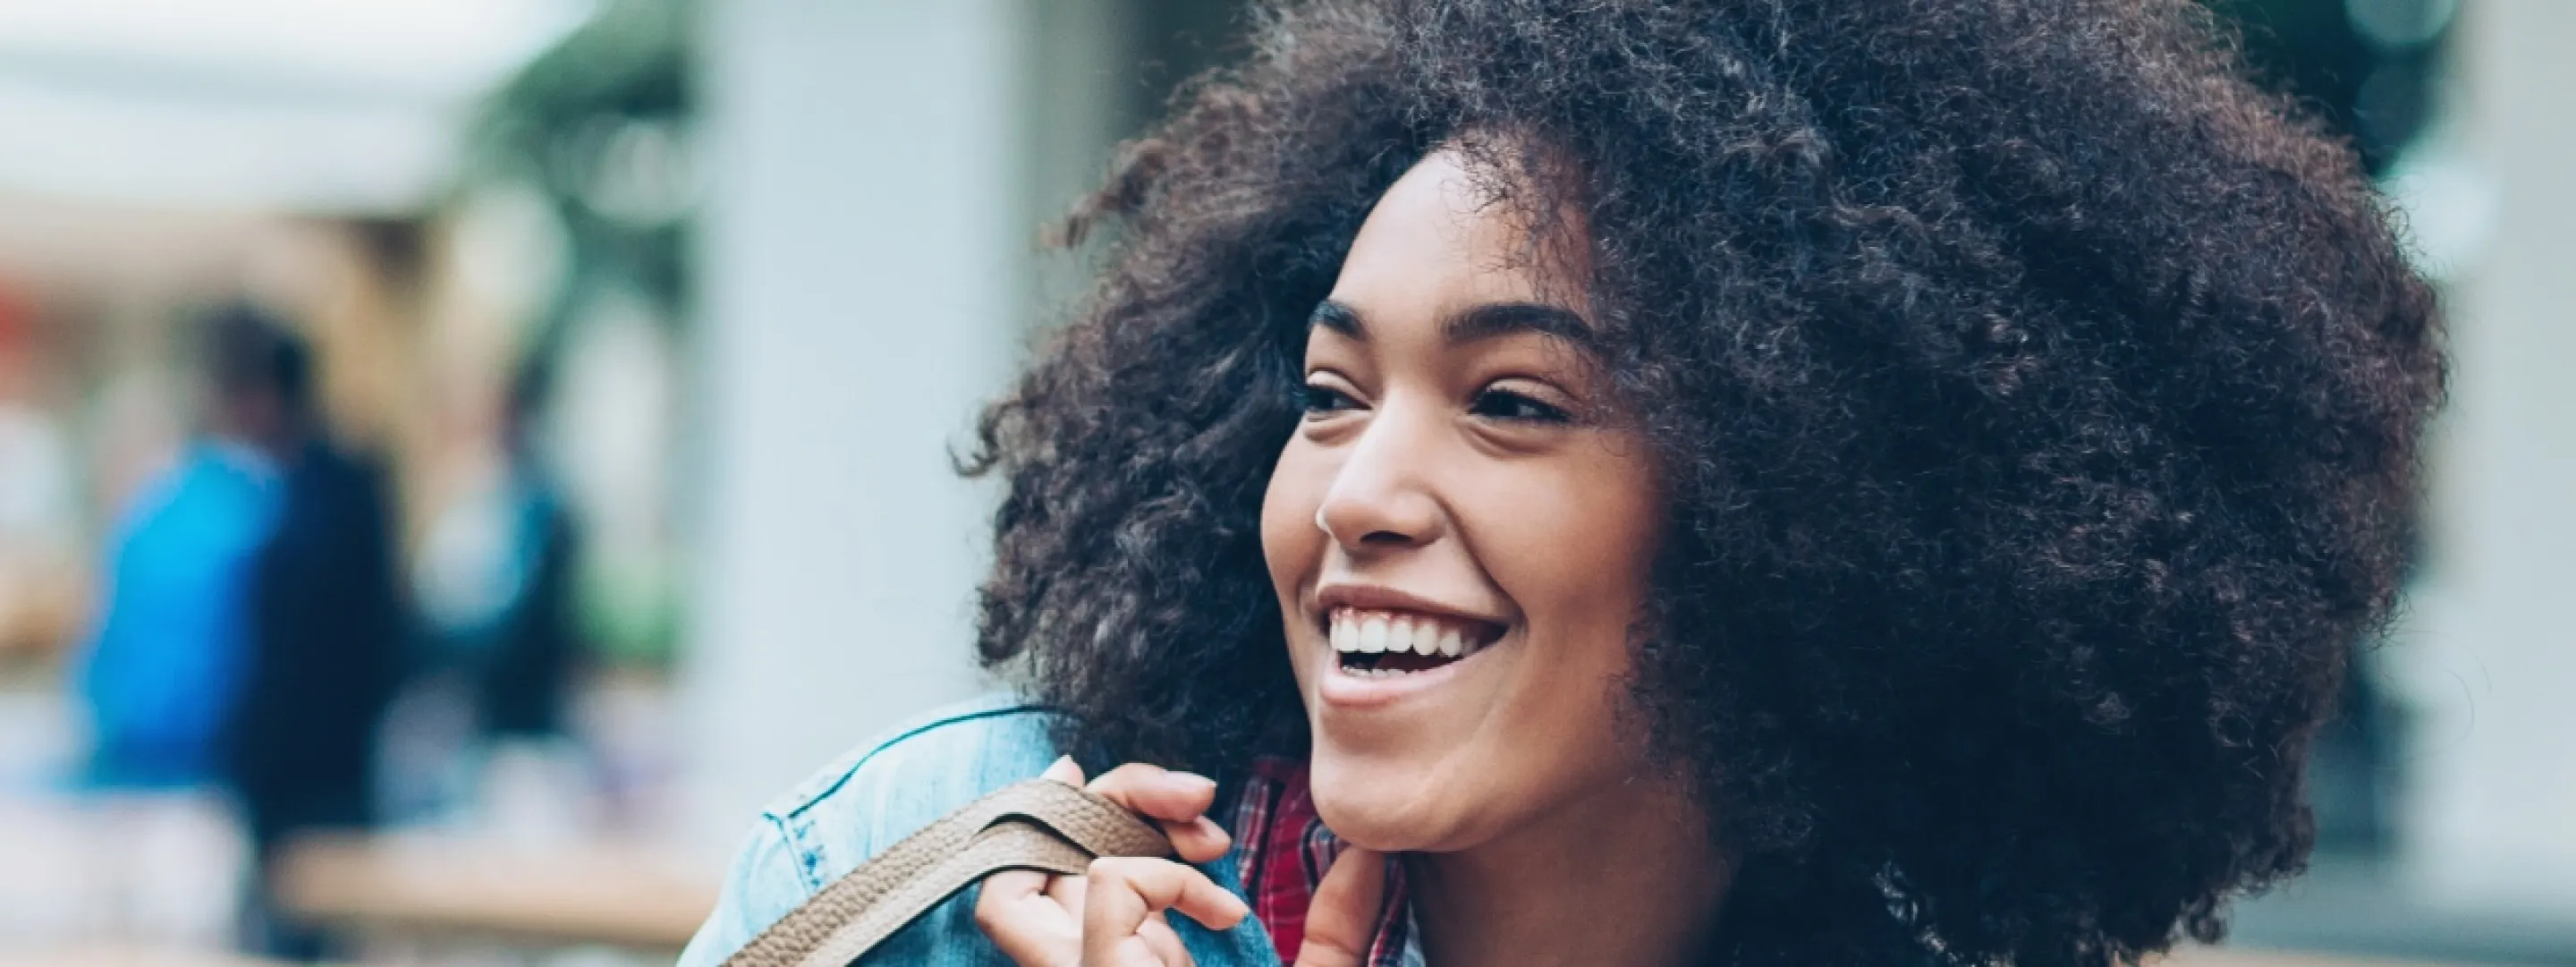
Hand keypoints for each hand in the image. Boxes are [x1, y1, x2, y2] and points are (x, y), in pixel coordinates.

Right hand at [973, 757, 1392, 965]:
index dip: (1099, 813)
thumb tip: (1371, 857)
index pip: (1067, 875)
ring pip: (1033, 863)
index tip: (1185, 797)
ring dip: (1119, 816)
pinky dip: (1168, 875)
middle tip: (1201, 797)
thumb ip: (1334, 931)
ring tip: (1204, 825)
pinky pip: (1108, 883)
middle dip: (1115, 794)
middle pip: (1034, 851)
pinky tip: (1225, 911)